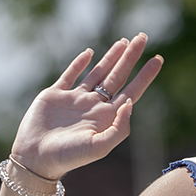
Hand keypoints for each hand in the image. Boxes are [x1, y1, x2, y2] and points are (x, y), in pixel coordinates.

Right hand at [10, 34, 162, 179]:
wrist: (37, 157)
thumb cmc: (70, 156)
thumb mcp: (101, 146)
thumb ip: (120, 127)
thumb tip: (131, 102)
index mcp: (108, 117)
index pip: (132, 91)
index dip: (145, 75)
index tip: (158, 59)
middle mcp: (95, 105)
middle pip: (118, 76)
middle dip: (131, 57)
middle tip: (143, 37)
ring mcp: (76, 99)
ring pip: (98, 72)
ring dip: (111, 57)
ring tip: (124, 41)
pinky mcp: (56, 94)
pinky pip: (70, 74)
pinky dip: (80, 63)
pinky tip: (90, 53)